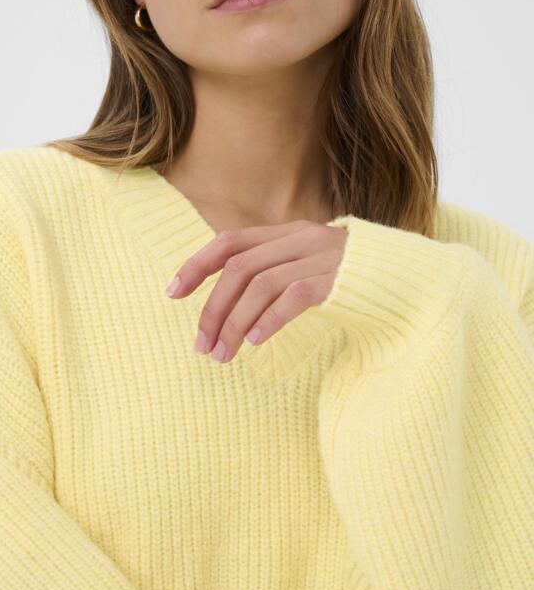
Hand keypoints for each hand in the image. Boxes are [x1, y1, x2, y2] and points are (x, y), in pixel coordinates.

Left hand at [165, 219, 347, 363]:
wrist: (417, 281)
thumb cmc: (358, 283)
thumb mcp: (311, 268)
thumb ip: (278, 272)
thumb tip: (232, 299)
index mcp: (289, 233)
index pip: (230, 241)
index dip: (196, 265)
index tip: (172, 294)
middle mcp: (302, 238)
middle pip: (239, 268)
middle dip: (213, 309)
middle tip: (201, 347)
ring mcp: (323, 257)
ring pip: (260, 284)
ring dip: (234, 323)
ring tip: (222, 356)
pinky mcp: (341, 280)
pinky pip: (294, 296)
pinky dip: (270, 318)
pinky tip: (256, 342)